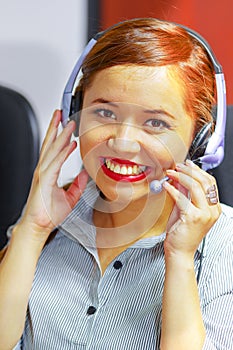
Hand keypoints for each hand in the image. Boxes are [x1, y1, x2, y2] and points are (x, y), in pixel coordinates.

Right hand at [19, 110, 87, 239]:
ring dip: (60, 134)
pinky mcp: (44, 181)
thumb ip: (78, 184)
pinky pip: (55, 163)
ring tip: (67, 122)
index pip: (54, 150)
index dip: (59, 136)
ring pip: (52, 150)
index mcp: (49, 173)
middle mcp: (44, 170)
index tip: (66, 125)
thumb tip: (86, 174)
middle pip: (50, 144)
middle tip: (61, 113)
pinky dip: (63, 152)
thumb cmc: (49, 214)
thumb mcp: (70, 197)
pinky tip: (70, 144)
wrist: (39, 227)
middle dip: (56, 127)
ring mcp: (43, 174)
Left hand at [163, 159, 220, 257]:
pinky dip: (172, 189)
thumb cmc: (182, 233)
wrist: (179, 251)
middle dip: (189, 171)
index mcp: (214, 208)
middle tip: (177, 167)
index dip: (198, 171)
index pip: (210, 183)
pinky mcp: (193, 217)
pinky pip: (182, 198)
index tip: (187, 165)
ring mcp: (204, 214)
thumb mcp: (184, 209)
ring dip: (181, 177)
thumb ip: (184, 193)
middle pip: (204, 182)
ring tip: (170, 173)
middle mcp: (212, 211)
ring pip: (195, 187)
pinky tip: (166, 185)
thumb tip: (180, 178)